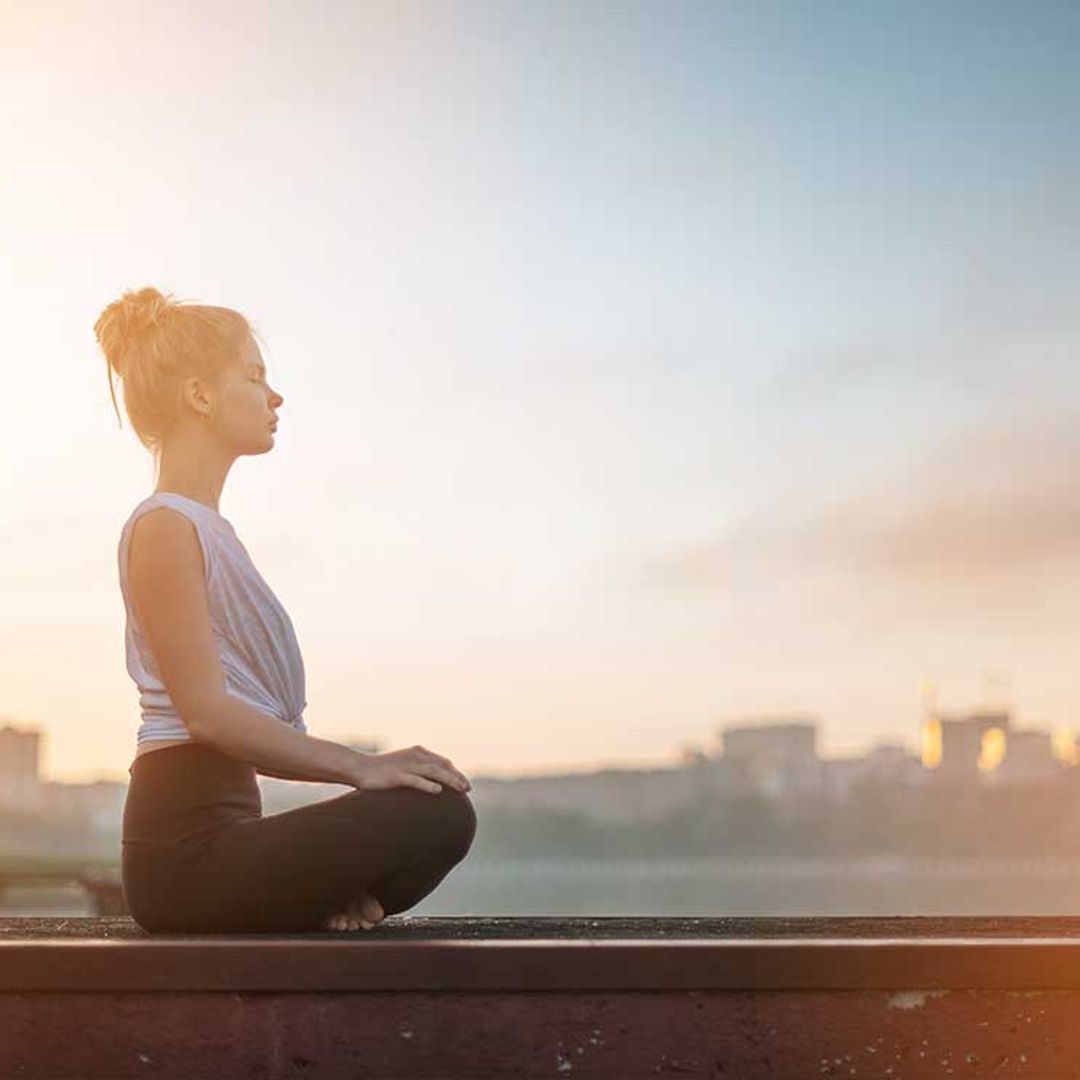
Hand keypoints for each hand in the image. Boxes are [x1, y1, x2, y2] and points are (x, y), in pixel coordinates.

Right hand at [348, 744, 471, 795]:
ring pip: (433, 771)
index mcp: (418, 752)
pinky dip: (427, 785)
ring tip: (461, 790)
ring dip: (449, 780)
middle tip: (468, 790)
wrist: (358, 767)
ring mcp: (405, 765)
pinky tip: (438, 791)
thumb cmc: (382, 770)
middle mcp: (415, 756)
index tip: (465, 785)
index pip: (443, 762)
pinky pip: (415, 780)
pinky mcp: (396, 776)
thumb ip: (418, 771)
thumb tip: (434, 784)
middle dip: (457, 777)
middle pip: (442, 766)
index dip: (455, 772)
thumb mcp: (403, 766)